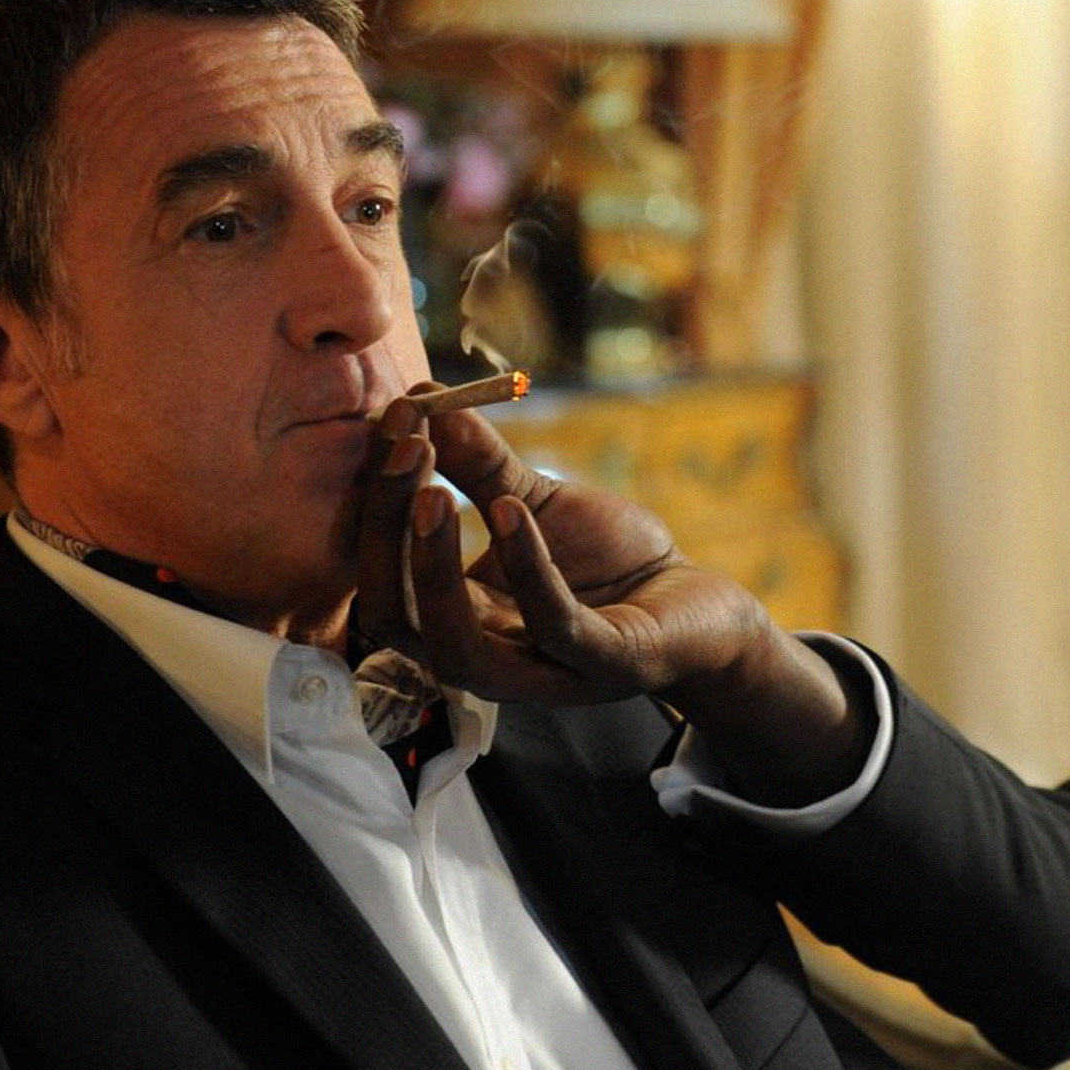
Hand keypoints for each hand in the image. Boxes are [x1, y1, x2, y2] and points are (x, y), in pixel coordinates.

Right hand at [355, 395, 875, 801]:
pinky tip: (512, 510)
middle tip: (406, 450)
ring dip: (433, 568)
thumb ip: (477, 464)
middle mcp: (485, 660)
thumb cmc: (608, 561)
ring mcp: (543, 673)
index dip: (373, 504)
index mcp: (455, 621)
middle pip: (395, 618)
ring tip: (435, 490)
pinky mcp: (603, 666)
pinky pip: (554, 626)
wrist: (696, 602)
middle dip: (385, 533)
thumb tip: (423, 396)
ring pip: (456, 647)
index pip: (379, 578)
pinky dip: (527, 568)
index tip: (392, 421)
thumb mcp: (535, 503)